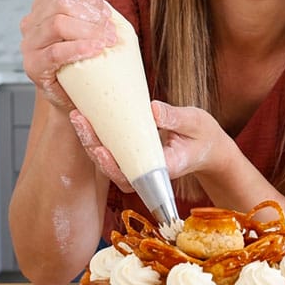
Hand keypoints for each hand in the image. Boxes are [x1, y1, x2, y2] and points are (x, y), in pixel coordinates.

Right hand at [20, 0, 115, 109]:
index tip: (106, 12)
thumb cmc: (81, 56)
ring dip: (89, 31)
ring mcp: (29, 44)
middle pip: (61, 2)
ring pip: (58, 24)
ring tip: (107, 41)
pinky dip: (78, 48)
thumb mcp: (88, 20)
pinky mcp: (33, 66)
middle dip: (91, 14)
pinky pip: (55, 52)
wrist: (74, 95)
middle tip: (110, 29)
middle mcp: (32, 22)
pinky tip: (95, 50)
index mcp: (43, 6)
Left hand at [68, 101, 232, 191]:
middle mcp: (148, 173)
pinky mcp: (134, 157)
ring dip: (91, 140)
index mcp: (165, 169)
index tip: (100, 149)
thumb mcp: (195, 123)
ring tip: (77, 115)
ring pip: (109, 161)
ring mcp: (139, 167)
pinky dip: (99, 135)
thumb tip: (152, 109)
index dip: (113, 165)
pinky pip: (113, 150)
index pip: (133, 175)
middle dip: (93, 146)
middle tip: (79, 120)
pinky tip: (87, 116)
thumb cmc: (204, 137)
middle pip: (113, 169)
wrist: (207, 148)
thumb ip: (175, 118)